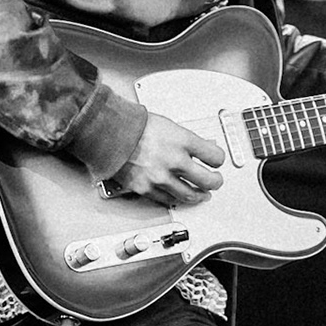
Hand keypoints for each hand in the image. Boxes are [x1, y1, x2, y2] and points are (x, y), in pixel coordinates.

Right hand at [107, 113, 225, 205]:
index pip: (215, 157)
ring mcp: (160, 177)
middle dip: (216, 182)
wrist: (106, 133)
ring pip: (190, 195)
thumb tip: (202, 147)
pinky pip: (168, 200)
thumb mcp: (169, 126)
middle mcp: (174, 161)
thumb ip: (187, 140)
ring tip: (202, 194)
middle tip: (216, 181)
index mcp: (183, 141)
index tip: (217, 161)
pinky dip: (176, 199)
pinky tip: (180, 197)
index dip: (219, 160)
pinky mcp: (145, 188)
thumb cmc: (133, 125)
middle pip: (208, 180)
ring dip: (200, 195)